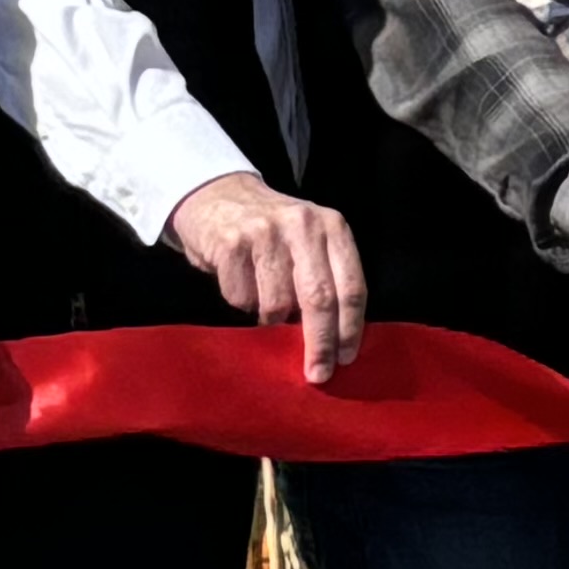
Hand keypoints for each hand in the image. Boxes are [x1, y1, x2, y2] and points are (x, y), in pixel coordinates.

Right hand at [168, 172, 368, 384]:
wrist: (216, 195)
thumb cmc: (272, 231)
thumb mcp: (310, 242)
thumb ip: (326, 278)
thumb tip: (334, 340)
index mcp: (333, 226)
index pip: (351, 286)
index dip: (350, 328)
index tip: (346, 358)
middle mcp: (303, 225)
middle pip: (319, 298)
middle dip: (320, 342)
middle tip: (318, 373)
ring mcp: (265, 232)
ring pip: (277, 303)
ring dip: (271, 320)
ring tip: (266, 306)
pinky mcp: (231, 243)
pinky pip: (241, 298)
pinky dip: (241, 303)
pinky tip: (240, 283)